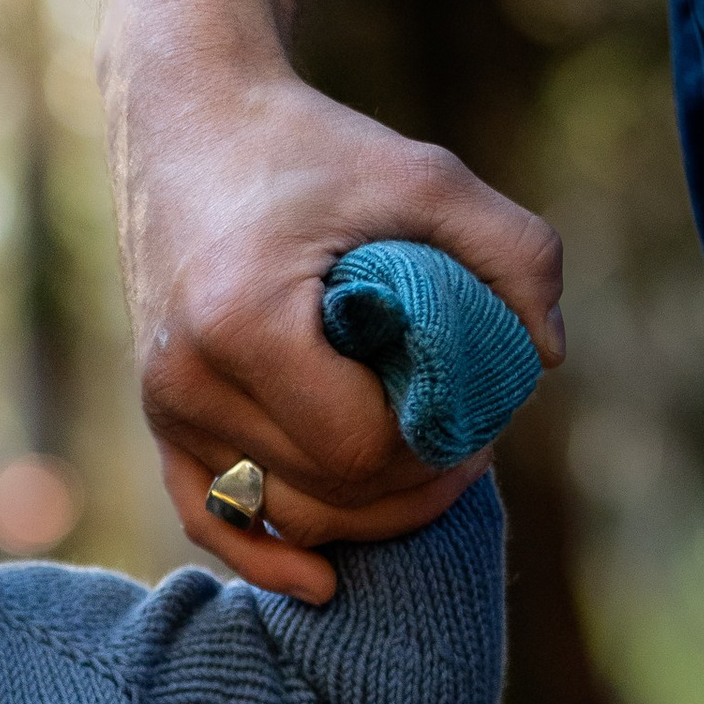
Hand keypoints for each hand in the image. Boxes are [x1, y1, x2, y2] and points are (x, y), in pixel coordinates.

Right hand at [104, 32, 563, 607]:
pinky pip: (210, 519)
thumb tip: (545, 356)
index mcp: (243, 322)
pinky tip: (323, 582)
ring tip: (418, 461)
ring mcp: (165, 407)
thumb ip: (514, 253)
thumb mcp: (429, 176)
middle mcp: (188, 380)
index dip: (438, 451)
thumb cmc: (313, 146)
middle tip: (468, 441)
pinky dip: (268, 558)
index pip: (360, 450)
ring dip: (362, 512)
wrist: (189, 121)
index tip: (483, 411)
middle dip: (412, 486)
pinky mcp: (158, 419)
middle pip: (325, 497)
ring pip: (283, 518)